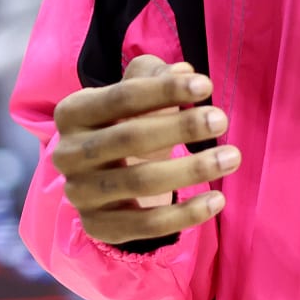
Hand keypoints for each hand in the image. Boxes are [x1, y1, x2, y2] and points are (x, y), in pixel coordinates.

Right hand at [50, 55, 238, 245]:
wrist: (100, 174)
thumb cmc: (126, 121)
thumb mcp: (134, 91)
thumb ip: (155, 75)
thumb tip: (183, 72)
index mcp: (73, 112)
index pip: (122, 97)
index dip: (164, 90)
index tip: (206, 85)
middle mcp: (67, 154)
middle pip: (130, 138)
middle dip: (181, 128)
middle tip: (221, 120)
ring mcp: (80, 194)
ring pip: (140, 182)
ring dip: (191, 169)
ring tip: (231, 157)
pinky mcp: (98, 227)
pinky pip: (145, 224)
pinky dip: (185, 214)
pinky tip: (217, 199)